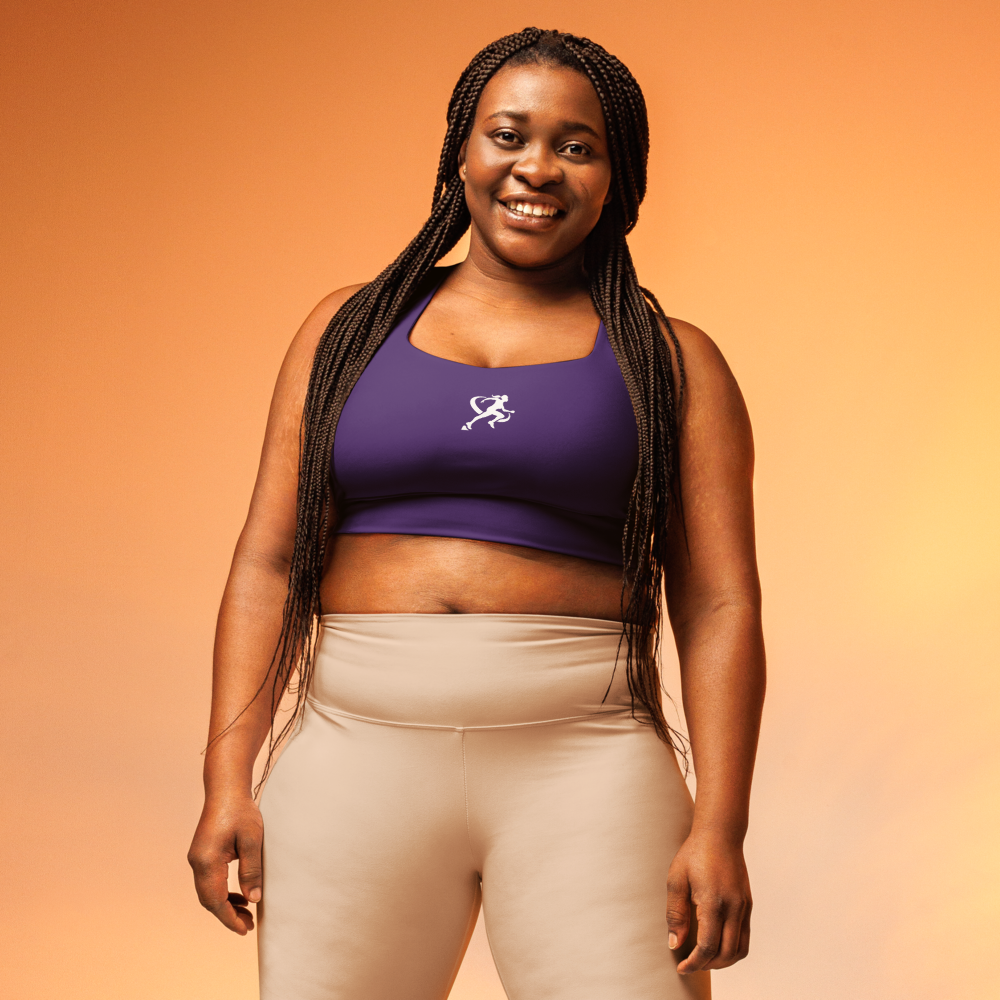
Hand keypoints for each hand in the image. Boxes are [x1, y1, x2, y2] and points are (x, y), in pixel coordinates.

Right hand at [187, 793, 263, 934]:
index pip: (215, 900)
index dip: (229, 918)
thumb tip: (253, 899)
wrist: (226, 788)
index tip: (245, 930)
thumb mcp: (251, 840)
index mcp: (206, 861)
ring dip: (225, 904)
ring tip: (246, 912)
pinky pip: (209, 881)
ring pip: (208, 892)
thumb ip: (251, 870)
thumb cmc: (240, 811)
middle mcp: (197, 862)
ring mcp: (197, 858)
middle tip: (248, 925)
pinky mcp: (202, 854)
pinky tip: (239, 894)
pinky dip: (222, 892)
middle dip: (227, 915)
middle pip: (209, 899)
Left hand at [666, 830, 751, 973]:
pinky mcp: (747, 904)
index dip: (694, 963)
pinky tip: (716, 944)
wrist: (720, 834)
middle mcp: (734, 908)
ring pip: (740, 950)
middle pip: (726, 954)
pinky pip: (744, 937)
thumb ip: (675, 914)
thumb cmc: (694, 853)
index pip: (707, 946)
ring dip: (722, 961)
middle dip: (707, 965)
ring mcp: (744, 907)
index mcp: (714, 902)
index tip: (681, 967)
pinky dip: (732, 949)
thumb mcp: (676, 880)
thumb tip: (675, 944)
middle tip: (690, 964)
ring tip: (703, 958)